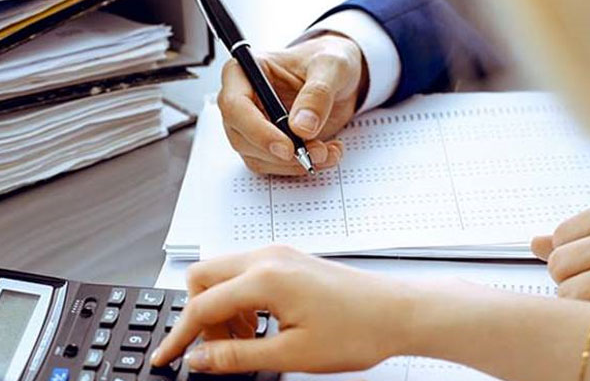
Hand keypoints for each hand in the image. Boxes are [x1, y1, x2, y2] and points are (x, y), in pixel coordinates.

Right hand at [151, 245, 413, 373]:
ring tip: (244, 341)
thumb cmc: (358, 329)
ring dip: (220, 307)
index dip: (179, 336)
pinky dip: (241, 299)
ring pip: (224, 273)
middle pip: (203, 276)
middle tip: (213, 349)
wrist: (399, 312)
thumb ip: (237, 355)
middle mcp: (269, 256)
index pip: (200, 305)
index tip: (166, 357)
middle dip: (198, 314)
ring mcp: (281, 254)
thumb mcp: (291, 354)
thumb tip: (199, 358)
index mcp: (265, 277)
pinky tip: (260, 325)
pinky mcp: (291, 260)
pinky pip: (247, 273)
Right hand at [218, 34, 365, 175]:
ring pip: (258, 157)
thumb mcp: (331, 66)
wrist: (342, 77)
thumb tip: (301, 126)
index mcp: (246, 71)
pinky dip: (300, 167)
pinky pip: (275, 165)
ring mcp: (254, 125)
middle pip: (242, 137)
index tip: (287, 146)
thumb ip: (318, 93)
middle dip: (280, 153)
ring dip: (293, 164)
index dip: (257, 130)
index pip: (235, 106)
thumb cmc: (329, 61)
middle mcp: (244, 100)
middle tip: (317, 152)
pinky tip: (326, 153)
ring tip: (328, 152)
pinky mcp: (269, 143)